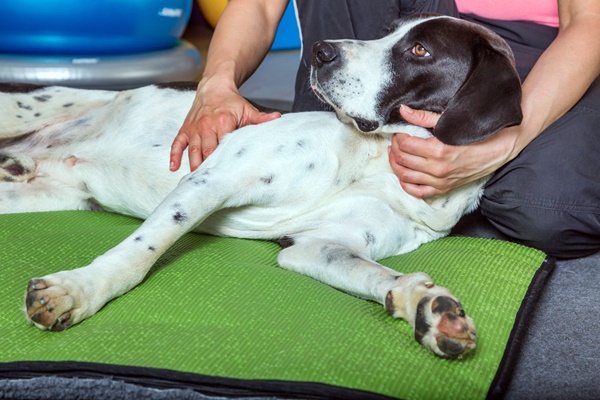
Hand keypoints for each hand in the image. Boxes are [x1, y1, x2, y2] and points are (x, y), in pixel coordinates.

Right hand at [170, 77, 280, 171]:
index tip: (226, 177)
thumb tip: (278, 118)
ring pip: (192, 150)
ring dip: (193, 166)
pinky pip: (177, 144)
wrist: (213, 87)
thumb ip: (261, 118)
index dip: (223, 162)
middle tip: (210, 185)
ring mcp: (194, 129)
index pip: (222, 146)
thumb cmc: (232, 102)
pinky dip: (174, 156)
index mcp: (223, 123)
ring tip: (196, 182)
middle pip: (206, 151)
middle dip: (208, 168)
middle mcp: (206, 126)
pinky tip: (174, 168)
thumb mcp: (248, 110)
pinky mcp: (185, 129)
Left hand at [388, 105, 517, 197]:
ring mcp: (440, 181)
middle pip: (403, 159)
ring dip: (396, 165)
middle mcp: (437, 168)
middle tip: (396, 140)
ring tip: (395, 154)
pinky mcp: (444, 188)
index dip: (398, 136)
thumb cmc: (480, 132)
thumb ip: (424, 117)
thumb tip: (403, 111)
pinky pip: (418, 192)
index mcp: (438, 150)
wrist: (502, 148)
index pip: (405, 144)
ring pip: (405, 176)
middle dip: (395, 148)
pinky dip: (406, 185)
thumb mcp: (452, 121)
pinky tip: (403, 175)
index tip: (399, 131)